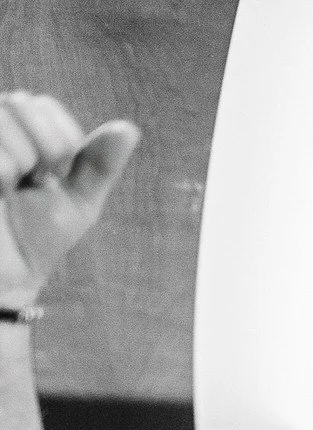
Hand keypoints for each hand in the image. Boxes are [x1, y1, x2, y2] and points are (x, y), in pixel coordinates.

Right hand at [0, 94, 138, 308]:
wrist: (9, 273)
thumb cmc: (38, 235)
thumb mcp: (78, 200)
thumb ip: (99, 165)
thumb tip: (129, 129)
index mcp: (19, 132)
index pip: (42, 105)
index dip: (59, 140)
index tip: (57, 175)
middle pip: (20, 102)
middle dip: (43, 148)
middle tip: (36, 182)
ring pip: (2, 114)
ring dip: (20, 159)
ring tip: (13, 186)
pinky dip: (3, 171)